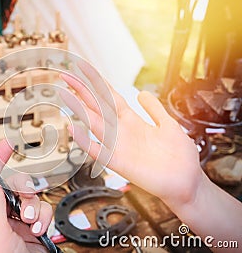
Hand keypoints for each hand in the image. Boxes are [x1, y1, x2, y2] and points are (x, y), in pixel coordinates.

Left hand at [0, 139, 51, 252]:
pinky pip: (42, 211)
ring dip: (35, 209)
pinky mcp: (33, 228)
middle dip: (22, 194)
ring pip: (30, 197)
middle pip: (11, 187)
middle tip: (25, 207)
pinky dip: (45, 219)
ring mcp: (15, 223)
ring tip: (33, 225)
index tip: (6, 146)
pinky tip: (40, 232)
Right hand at [60, 62, 204, 207]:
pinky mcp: (119, 163)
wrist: (186, 182)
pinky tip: (75, 131)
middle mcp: (121, 131)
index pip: (110, 97)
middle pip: (97, 106)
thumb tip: (142, 93)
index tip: (85, 70)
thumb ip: (154, 109)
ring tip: (66, 96)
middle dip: (82, 91)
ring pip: (94, 124)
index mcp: (132, 121)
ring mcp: (118, 146)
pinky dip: (85, 142)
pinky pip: (98, 151)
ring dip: (80, 110)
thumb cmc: (179, 156)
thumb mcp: (169, 124)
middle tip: (66, 77)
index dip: (98, 83)